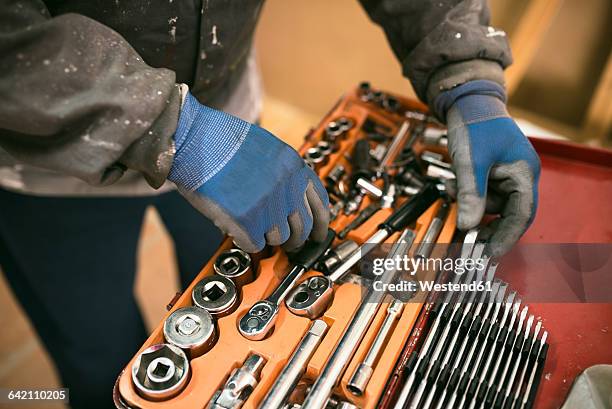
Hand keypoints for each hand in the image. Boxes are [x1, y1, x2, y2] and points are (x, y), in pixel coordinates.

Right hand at [168, 92, 328, 252]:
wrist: (194, 140)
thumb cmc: (221, 140)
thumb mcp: (266, 148)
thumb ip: (282, 172)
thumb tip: (289, 197)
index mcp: (294, 167)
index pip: (320, 203)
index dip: (320, 223)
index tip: (318, 234)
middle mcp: (287, 187)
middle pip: (302, 227)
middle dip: (294, 239)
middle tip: (287, 243)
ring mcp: (269, 205)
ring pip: (279, 238)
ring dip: (266, 237)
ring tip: (253, 229)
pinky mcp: (247, 221)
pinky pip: (254, 244)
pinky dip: (246, 241)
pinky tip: (238, 230)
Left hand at [436, 80, 540, 255]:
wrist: (465, 99)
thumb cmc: (475, 122)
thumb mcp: (470, 162)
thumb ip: (470, 195)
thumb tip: (468, 226)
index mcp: (524, 172)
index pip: (522, 213)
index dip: (507, 236)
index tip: (491, 252)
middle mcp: (520, 174)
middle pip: (508, 212)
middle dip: (487, 224)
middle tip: (469, 239)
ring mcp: (506, 172)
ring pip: (491, 203)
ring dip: (470, 204)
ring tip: (452, 191)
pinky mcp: (492, 170)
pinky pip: (481, 191)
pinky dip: (466, 192)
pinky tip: (452, 183)